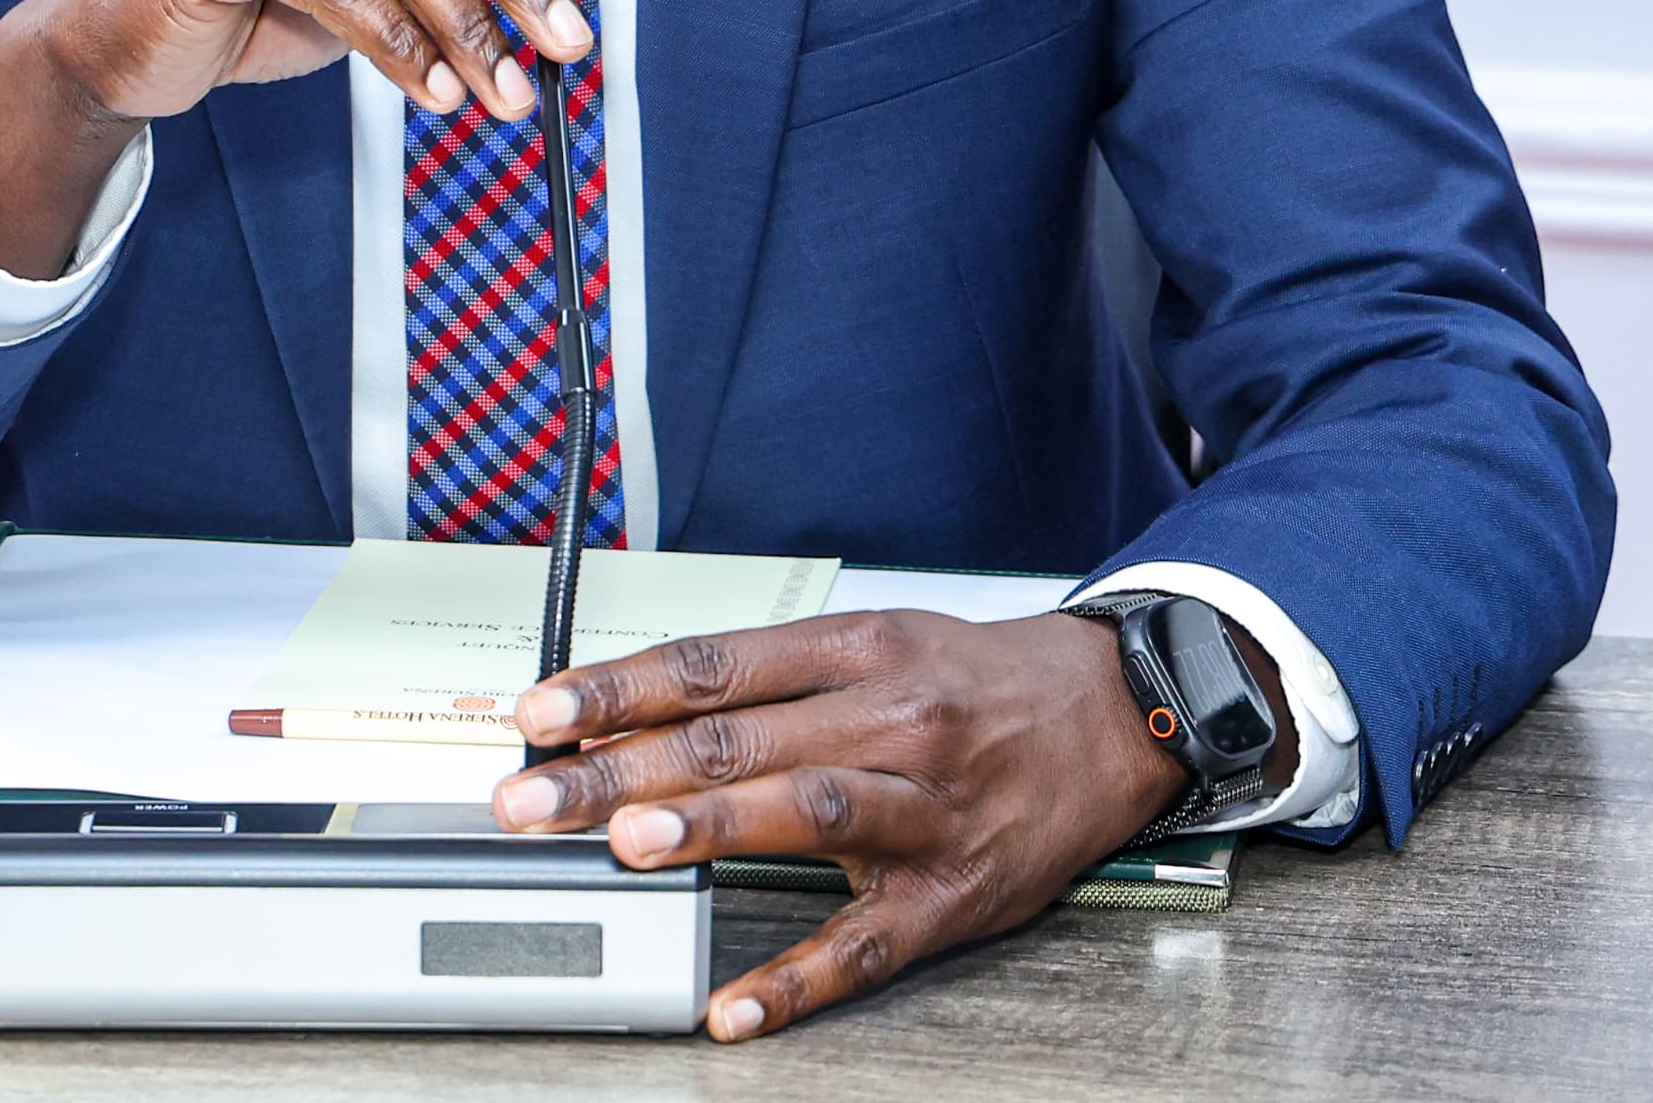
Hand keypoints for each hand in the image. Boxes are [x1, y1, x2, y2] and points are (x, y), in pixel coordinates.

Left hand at [491, 610, 1205, 1040]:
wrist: (1116, 714)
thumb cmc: (976, 681)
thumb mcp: (877, 644)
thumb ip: (762, 683)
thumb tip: (633, 718)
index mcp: (859, 650)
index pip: (716, 665)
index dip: (620, 687)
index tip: (541, 711)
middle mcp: (891, 719)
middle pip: (739, 739)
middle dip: (623, 767)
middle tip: (536, 796)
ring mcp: (925, 809)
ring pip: (806, 811)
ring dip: (710, 826)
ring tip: (627, 844)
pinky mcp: (955, 893)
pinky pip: (869, 944)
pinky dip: (798, 980)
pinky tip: (734, 1007)